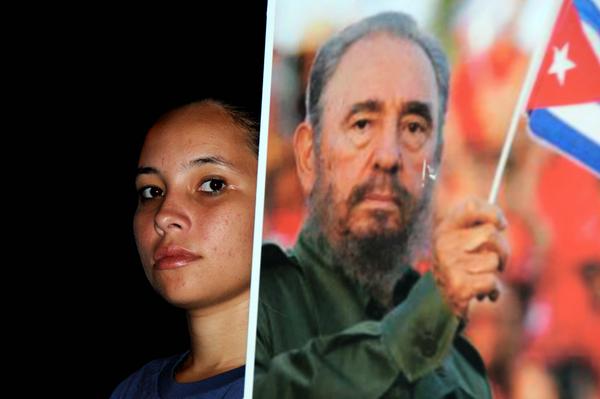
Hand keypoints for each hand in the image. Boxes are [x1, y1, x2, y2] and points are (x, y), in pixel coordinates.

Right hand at [432, 197, 508, 317]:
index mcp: (445, 228)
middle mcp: (444, 242)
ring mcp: (450, 263)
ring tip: (483, 278)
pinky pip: (492, 281)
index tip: (502, 224)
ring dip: (495, 273)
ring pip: (493, 259)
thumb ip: (476, 230)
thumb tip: (501, 223)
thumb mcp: (459, 244)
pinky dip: (493, 290)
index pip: (472, 206)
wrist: (436, 304)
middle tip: (500, 262)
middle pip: (491, 233)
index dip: (492, 212)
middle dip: (503, 250)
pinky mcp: (458, 285)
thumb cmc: (457, 269)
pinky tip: (481, 294)